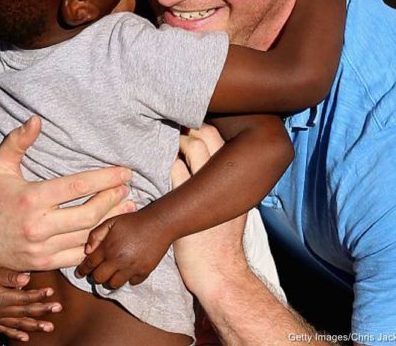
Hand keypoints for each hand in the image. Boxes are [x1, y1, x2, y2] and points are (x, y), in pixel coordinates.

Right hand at [0, 116, 135, 269]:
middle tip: (128, 188)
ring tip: (129, 207)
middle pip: (89, 213)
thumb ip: (17, 141)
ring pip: (87, 236)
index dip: (105, 178)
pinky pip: (77, 256)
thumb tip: (36, 119)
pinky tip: (109, 232)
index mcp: (32, 198)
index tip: (125, 172)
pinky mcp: (42, 263)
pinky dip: (96, 244)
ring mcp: (41, 248)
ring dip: (111, 221)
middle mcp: (39, 225)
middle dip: (113, 199)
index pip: (77, 186)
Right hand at [0, 265, 60, 341]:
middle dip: (43, 310)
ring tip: (49, 327)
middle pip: (25, 312)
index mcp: (0, 298)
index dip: (39, 295)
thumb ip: (9, 276)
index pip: (24, 298)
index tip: (51, 292)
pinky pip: (5, 330)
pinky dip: (16, 334)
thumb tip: (27, 279)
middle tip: (58, 309)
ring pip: (18, 324)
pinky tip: (26, 337)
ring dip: (35, 325)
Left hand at [74, 209, 170, 288]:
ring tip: (111, 274)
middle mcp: (118, 260)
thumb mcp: (112, 221)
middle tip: (97, 272)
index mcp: (108, 248)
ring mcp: (131, 268)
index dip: (82, 270)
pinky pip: (131, 282)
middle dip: (96, 276)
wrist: (159, 223)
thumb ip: (96, 234)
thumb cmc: (134, 220)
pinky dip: (128, 278)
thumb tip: (87, 250)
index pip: (89, 264)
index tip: (79, 273)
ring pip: (114, 284)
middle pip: (99, 278)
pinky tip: (127, 271)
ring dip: (110, 280)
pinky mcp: (144, 272)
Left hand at [171, 125, 247, 297]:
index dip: (205, 126)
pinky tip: (158, 165)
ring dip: (177, 141)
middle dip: (190, 128)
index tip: (191, 125)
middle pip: (208, 136)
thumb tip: (214, 160)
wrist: (219, 270)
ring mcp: (206, 188)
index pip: (224, 138)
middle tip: (177, 131)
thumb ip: (225, 182)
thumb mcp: (233, 204)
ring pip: (192, 148)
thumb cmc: (222, 238)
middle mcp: (224, 178)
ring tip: (168, 145)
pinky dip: (167, 163)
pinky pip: (174, 170)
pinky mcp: (186, 200)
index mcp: (237, 178)